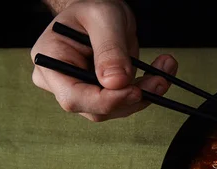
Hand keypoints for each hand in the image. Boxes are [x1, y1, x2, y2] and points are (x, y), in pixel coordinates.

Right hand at [31, 0, 177, 121]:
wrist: (101, 10)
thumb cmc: (95, 5)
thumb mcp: (104, 18)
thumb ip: (109, 49)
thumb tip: (116, 83)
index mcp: (50, 62)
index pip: (73, 97)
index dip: (105, 101)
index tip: (134, 91)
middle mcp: (63, 82)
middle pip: (97, 108)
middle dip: (132, 98)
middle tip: (161, 80)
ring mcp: (84, 91)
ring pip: (116, 109)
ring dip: (146, 94)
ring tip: (166, 70)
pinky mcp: (104, 93)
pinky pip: (126, 101)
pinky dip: (147, 90)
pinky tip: (162, 74)